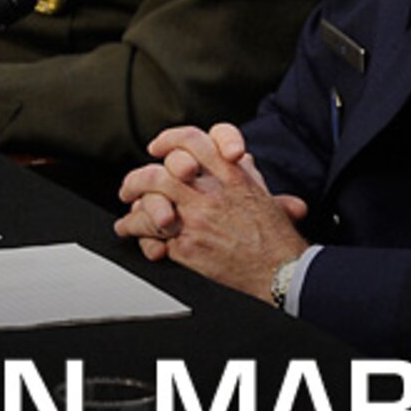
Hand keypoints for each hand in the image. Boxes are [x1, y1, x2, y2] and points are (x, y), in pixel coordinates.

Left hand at [115, 122, 309, 297]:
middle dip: (140, 176)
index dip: (169, 140)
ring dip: (134, 201)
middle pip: (162, 169)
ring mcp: (198, 219)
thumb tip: (241, 159)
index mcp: (233, 175)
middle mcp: (213, 193)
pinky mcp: (187, 246)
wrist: (281, 271)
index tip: (158, 147)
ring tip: (129, 207)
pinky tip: (130, 230)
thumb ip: (248, 173)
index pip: (192, 141)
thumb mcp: (265, 193)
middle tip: (133, 185)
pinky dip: (134, 230)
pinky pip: (149, 232)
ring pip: (151, 197)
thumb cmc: (276, 237)